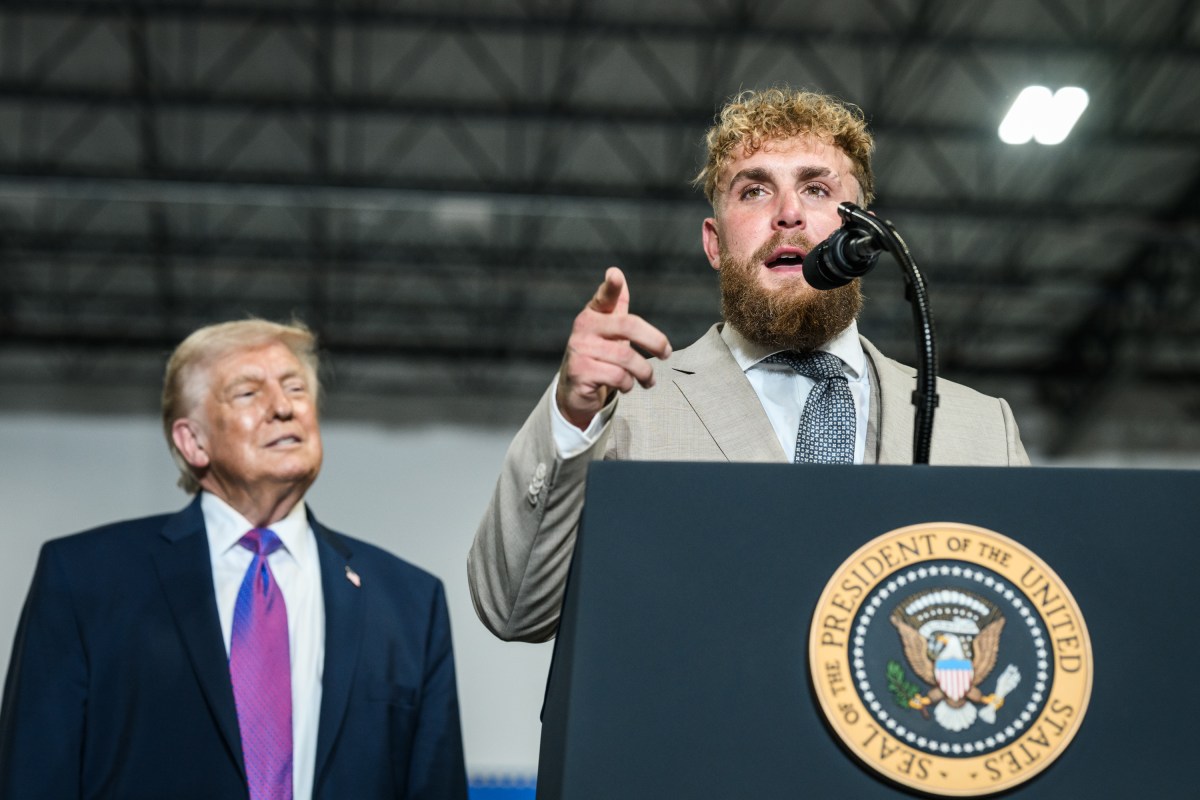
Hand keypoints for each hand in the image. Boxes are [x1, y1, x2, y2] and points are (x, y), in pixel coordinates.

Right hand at [555, 267, 671, 429]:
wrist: (575, 389)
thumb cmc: (599, 354)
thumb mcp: (608, 329)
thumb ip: (615, 304)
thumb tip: (616, 271)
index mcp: (593, 314)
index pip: (605, 297)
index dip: (612, 287)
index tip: (616, 275)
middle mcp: (584, 328)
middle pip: (628, 326)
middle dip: (654, 341)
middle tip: (666, 354)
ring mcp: (580, 349)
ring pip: (626, 357)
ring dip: (644, 372)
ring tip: (649, 380)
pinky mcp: (580, 372)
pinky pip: (617, 376)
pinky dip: (628, 384)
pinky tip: (626, 386)